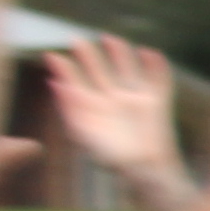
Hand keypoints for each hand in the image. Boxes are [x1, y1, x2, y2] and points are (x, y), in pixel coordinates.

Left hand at [41, 35, 191, 210]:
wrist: (146, 171)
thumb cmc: (114, 159)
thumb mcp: (86, 134)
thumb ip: (72, 109)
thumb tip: (56, 85)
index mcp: (93, 109)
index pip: (76, 83)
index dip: (64, 69)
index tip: (51, 57)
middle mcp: (112, 101)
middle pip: (99, 72)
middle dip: (87, 56)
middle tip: (75, 40)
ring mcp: (135, 100)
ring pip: (127, 70)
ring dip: (120, 54)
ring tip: (110, 39)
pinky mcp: (157, 104)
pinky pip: (158, 81)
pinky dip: (156, 67)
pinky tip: (150, 53)